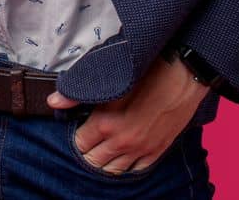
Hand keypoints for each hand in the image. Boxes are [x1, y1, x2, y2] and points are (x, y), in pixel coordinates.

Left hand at [47, 55, 208, 173]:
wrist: (185, 72)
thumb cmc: (148, 69)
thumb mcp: (109, 75)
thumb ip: (78, 92)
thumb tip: (54, 102)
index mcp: (107, 123)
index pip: (80, 143)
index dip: (78, 134)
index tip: (81, 124)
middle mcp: (123, 142)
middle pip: (94, 161)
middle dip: (88, 150)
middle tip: (90, 136)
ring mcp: (141, 149)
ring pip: (114, 170)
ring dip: (105, 160)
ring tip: (104, 146)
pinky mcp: (158, 150)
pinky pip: (136, 170)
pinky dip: (126, 165)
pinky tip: (123, 154)